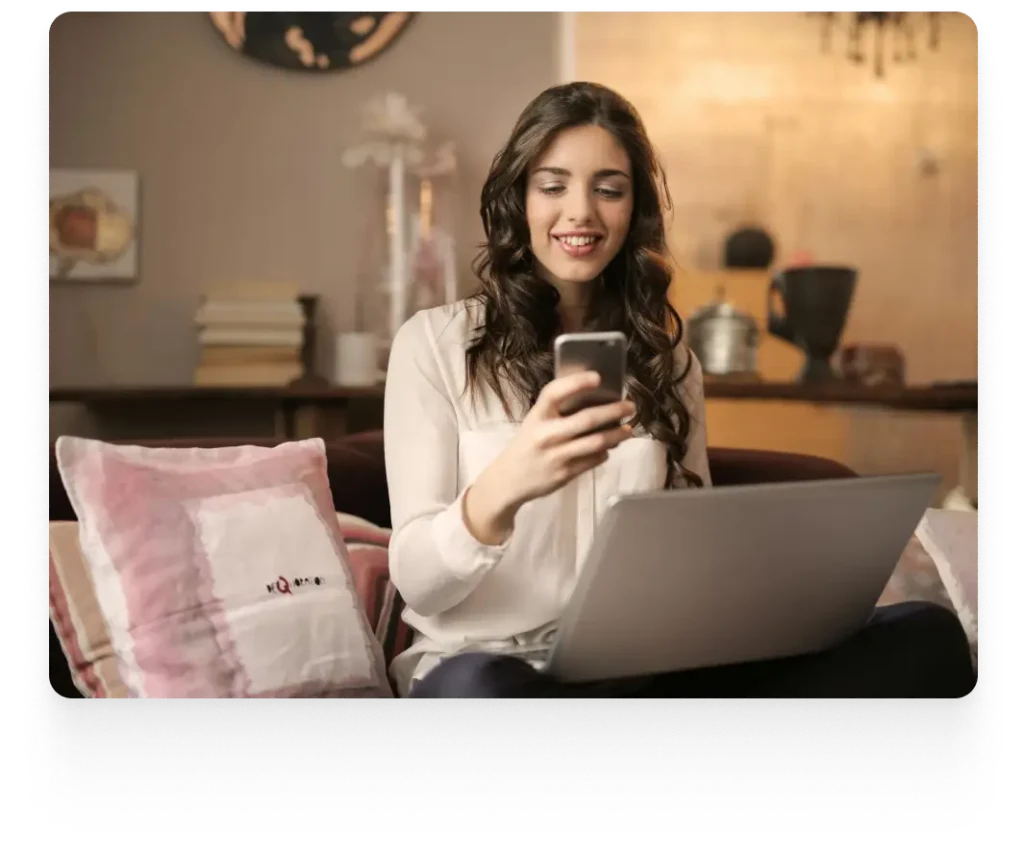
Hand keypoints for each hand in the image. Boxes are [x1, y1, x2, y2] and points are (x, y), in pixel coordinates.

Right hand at [462, 371, 634, 543]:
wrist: (509, 479)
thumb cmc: (528, 444)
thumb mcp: (535, 422)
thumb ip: (558, 412)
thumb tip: (597, 401)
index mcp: (537, 416)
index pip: (555, 393)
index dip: (576, 382)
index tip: (598, 377)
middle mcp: (546, 435)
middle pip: (586, 420)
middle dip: (613, 411)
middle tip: (630, 406)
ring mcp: (556, 456)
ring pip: (596, 442)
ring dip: (617, 435)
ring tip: (628, 429)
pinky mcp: (564, 474)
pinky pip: (593, 460)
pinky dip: (605, 452)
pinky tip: (609, 447)